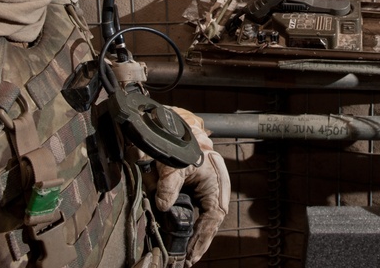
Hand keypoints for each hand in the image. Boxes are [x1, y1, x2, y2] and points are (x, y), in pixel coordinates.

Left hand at [155, 107, 229, 264]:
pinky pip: (193, 208)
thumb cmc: (182, 141)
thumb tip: (162, 206)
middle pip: (209, 221)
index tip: (192, 256)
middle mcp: (214, 188)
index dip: (202, 239)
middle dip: (199, 241)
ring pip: (201, 216)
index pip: (212, 218)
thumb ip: (168, 185)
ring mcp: (205, 188)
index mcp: (216, 183)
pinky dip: (187, 220)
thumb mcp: (174, 164)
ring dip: (194, 232)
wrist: (175, 125)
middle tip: (188, 259)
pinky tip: (180, 232)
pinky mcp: (195, 187)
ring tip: (186, 252)